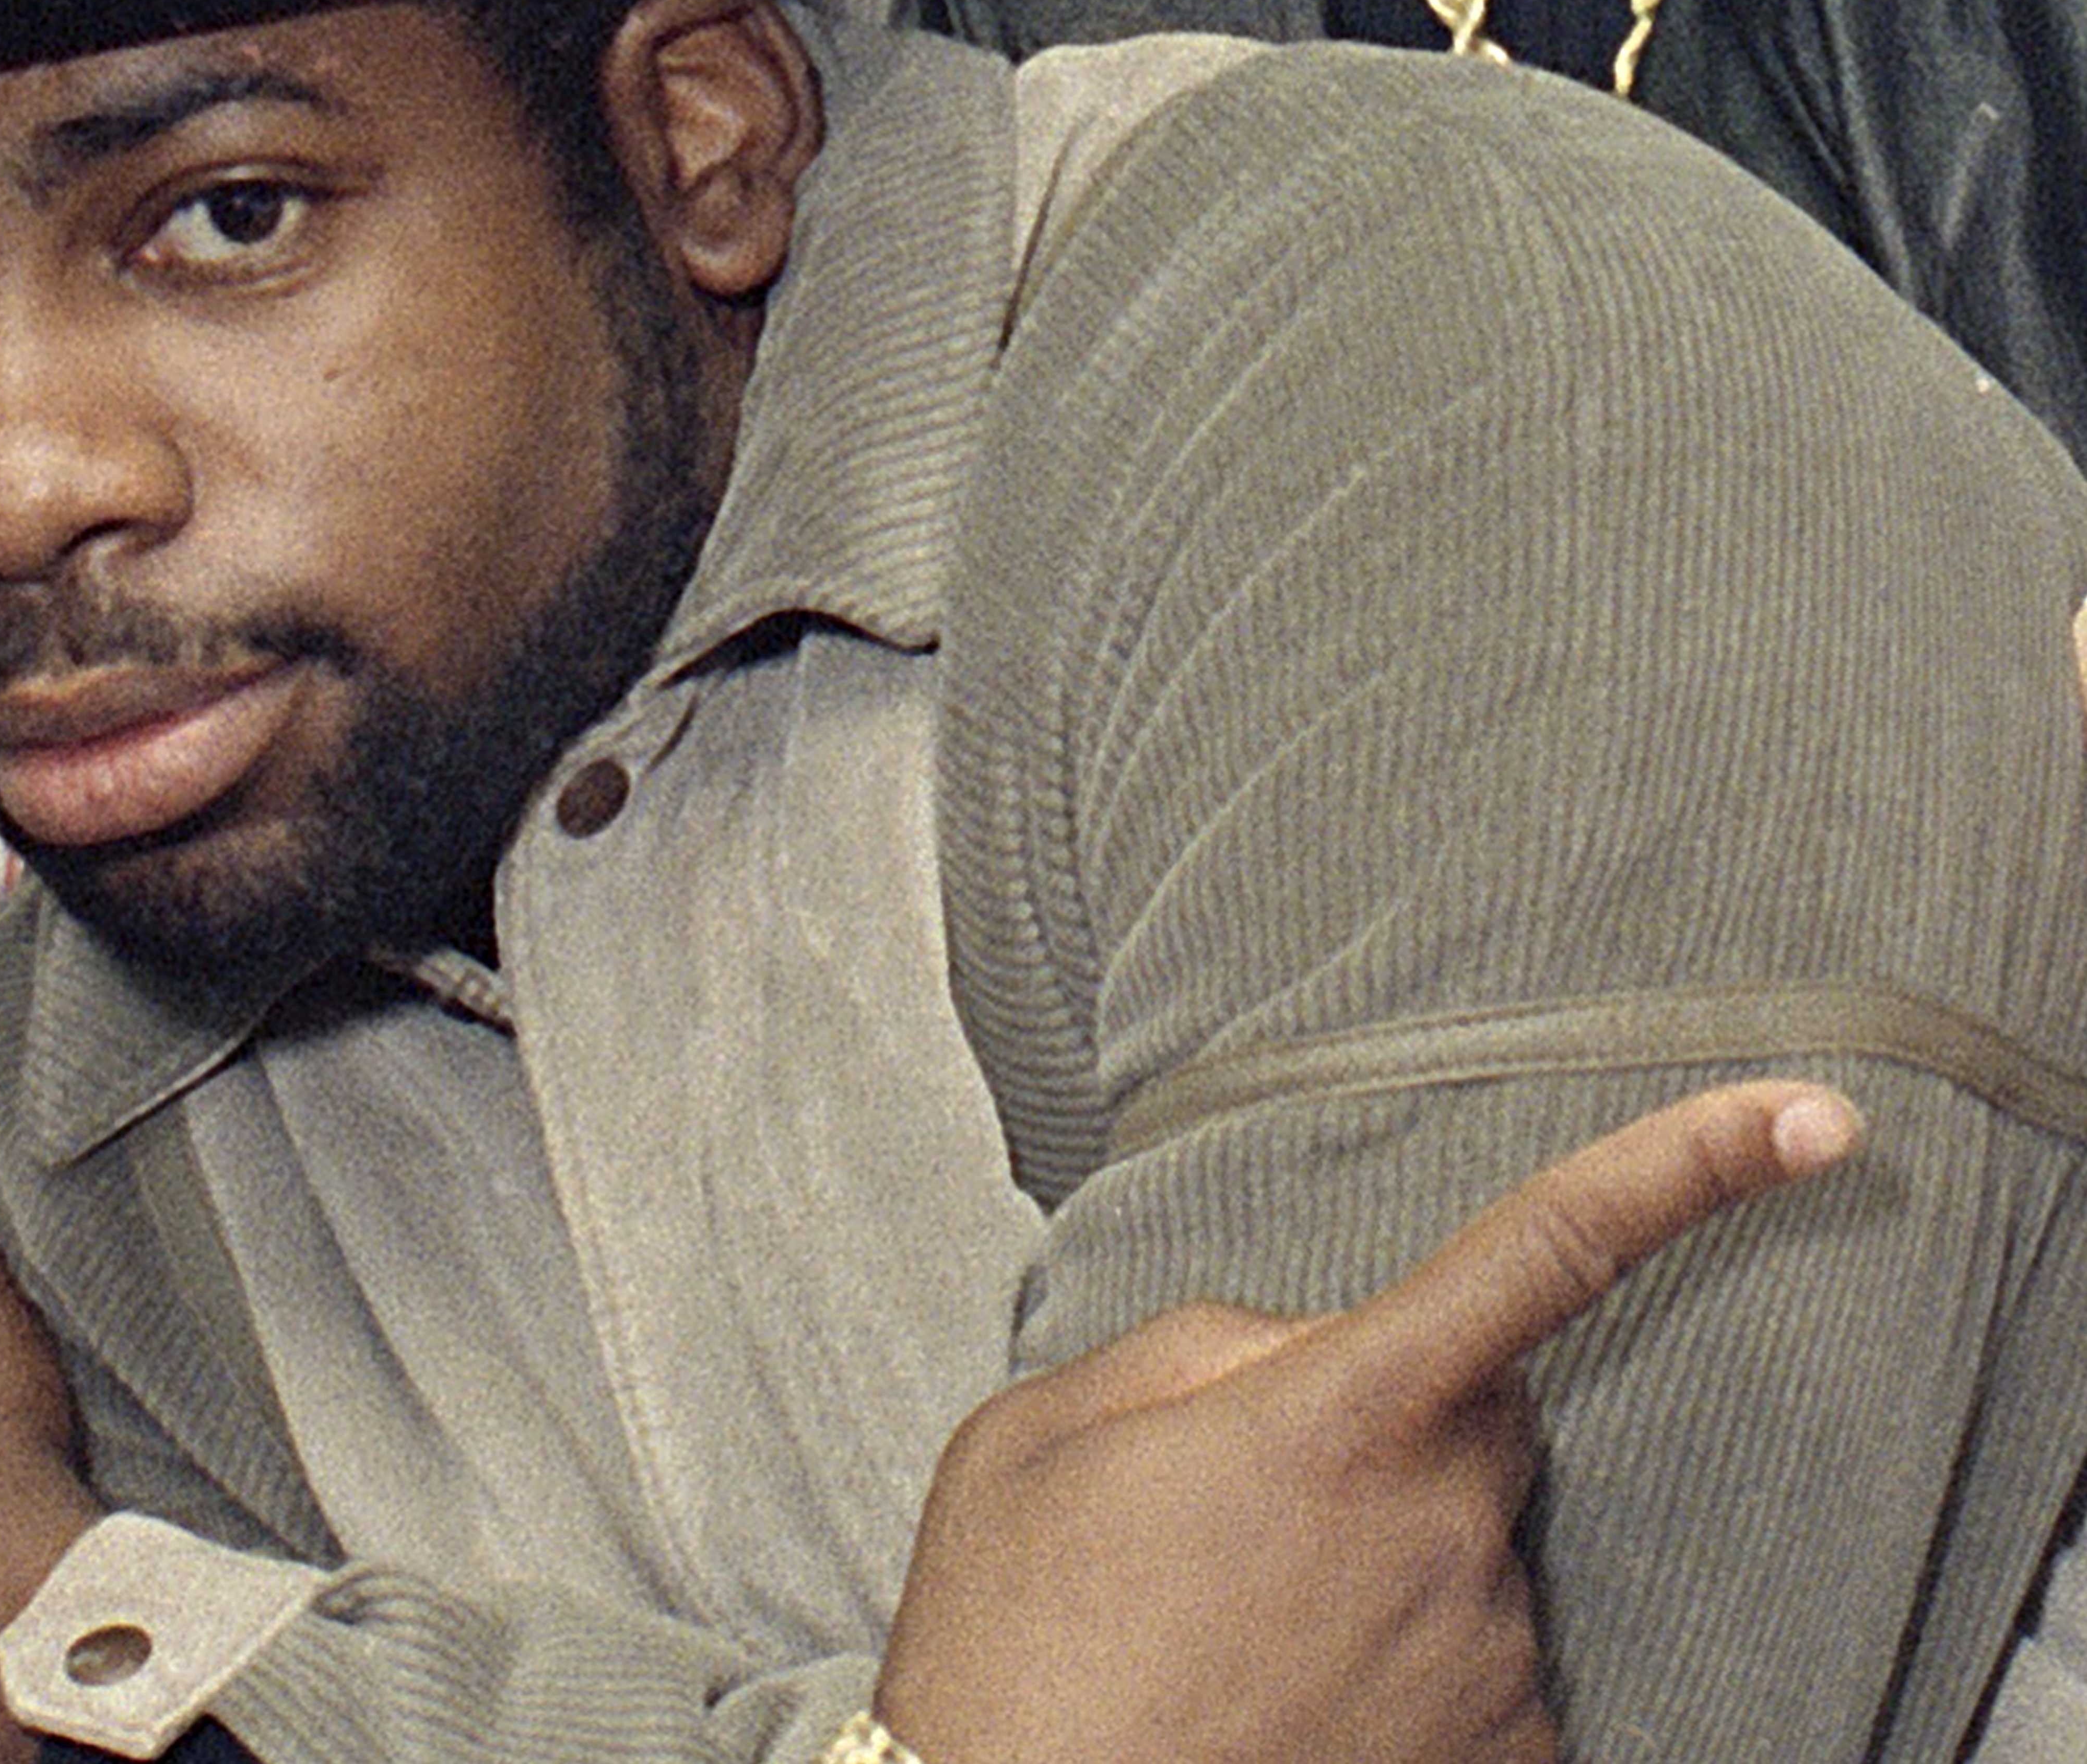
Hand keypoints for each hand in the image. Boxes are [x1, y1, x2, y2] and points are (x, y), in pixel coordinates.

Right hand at [877, 1078, 1864, 1763]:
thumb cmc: (1014, 1650)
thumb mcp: (1038, 1439)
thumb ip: (1190, 1351)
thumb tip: (1297, 1351)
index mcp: (1334, 1423)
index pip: (1541, 1256)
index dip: (1686, 1171)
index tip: (1812, 1121)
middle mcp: (1443, 1540)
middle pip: (1480, 1420)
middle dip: (1389, 1429)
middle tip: (1240, 1513)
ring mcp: (1489, 1667)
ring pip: (1465, 1557)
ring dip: (1377, 1570)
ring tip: (1233, 1637)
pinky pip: (1478, 1676)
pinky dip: (1400, 1680)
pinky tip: (1287, 1706)